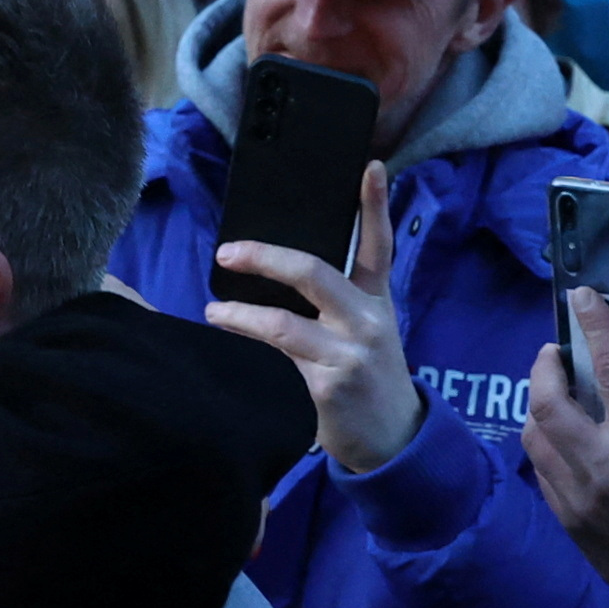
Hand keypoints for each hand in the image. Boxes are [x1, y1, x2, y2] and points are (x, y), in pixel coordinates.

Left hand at [204, 162, 425, 475]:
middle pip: (314, 273)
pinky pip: (274, 361)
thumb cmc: (370, 374)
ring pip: (282, 324)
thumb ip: (341, 296)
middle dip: (265, 257)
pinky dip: (246, 351)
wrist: (394, 440)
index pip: (378, 245)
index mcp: (375, 300)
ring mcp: (347, 354)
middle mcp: (366, 321)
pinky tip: (226, 349)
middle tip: (227, 253)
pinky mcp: (326, 388)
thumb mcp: (369, 328)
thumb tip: (281, 267)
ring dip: (239, 316)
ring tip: (214, 312)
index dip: (374, 205)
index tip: (369, 167)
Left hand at [520, 290, 608, 607]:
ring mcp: (576, 497)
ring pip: (534, 434)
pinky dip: (544, 440)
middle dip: (545, 364)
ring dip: (538, 402)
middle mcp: (600, 469)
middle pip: (548, 401)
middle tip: (557, 351)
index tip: (583, 297)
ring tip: (556, 387)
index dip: (595, 327)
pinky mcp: (566, 519)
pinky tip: (562, 432)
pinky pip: (540, 468)